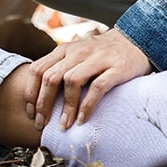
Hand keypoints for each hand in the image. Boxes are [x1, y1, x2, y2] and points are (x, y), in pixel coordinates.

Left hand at [26, 28, 150, 129]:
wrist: (136, 41)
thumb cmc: (101, 55)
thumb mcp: (77, 56)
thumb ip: (60, 69)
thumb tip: (38, 98)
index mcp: (64, 50)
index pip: (37, 69)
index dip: (30, 93)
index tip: (30, 113)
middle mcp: (77, 52)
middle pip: (51, 78)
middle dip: (43, 104)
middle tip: (41, 124)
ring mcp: (97, 58)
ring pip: (71, 82)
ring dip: (65, 107)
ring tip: (63, 125)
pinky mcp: (116, 68)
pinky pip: (97, 87)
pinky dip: (87, 105)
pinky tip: (83, 120)